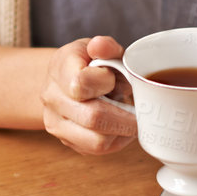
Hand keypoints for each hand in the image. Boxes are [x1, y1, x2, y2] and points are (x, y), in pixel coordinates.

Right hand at [40, 35, 136, 155]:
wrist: (61, 81)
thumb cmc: (84, 63)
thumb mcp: (94, 47)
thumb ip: (104, 45)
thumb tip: (101, 45)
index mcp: (60, 70)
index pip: (81, 84)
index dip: (105, 82)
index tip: (113, 78)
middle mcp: (53, 100)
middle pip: (93, 118)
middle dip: (125, 115)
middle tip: (142, 109)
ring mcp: (58, 124)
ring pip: (97, 141)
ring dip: (122, 131)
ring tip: (130, 118)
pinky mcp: (67, 142)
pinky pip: (98, 150)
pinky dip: (116, 140)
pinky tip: (120, 126)